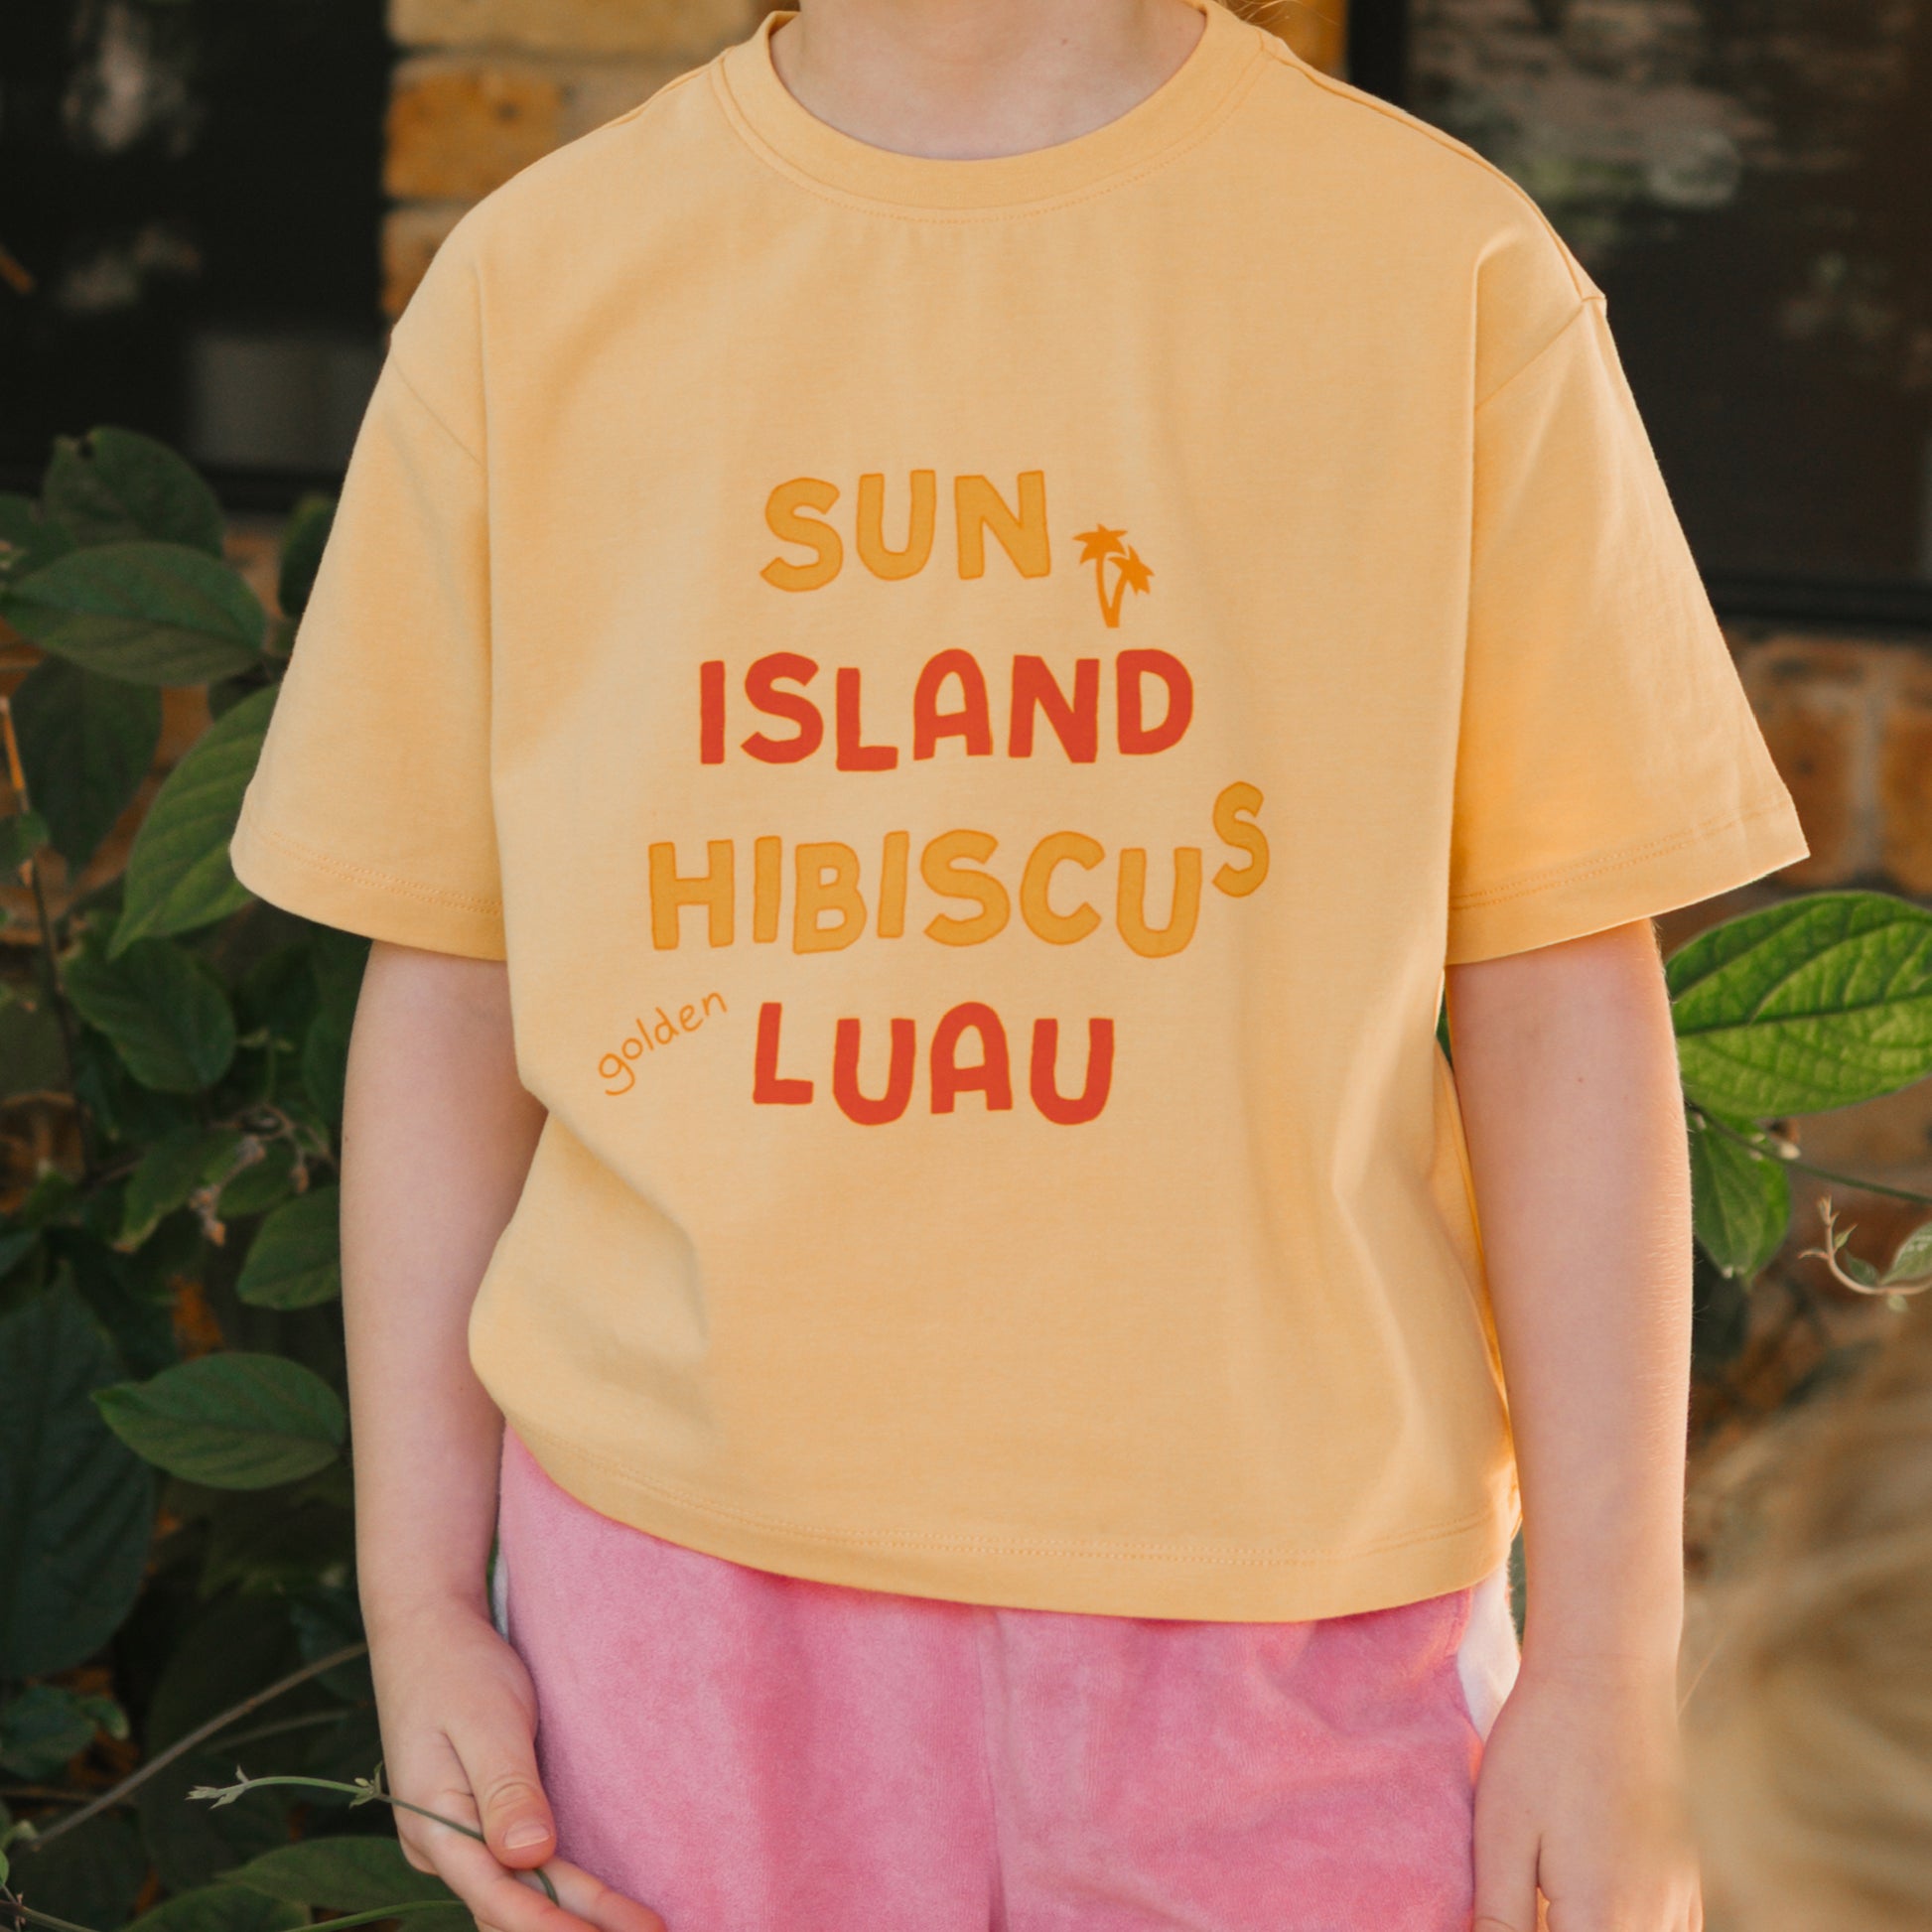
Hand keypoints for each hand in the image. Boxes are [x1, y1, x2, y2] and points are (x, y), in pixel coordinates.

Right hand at [370, 1599, 667, 1931]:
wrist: (427, 1628)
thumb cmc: (458, 1667)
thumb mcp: (486, 1719)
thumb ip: (506, 1788)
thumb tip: (530, 1855)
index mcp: (433, 1825)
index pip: (498, 1895)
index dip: (554, 1925)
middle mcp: (441, 1845)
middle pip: (513, 1905)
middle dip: (577, 1930)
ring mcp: (460, 1836)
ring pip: (518, 1893)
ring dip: (574, 1918)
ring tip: (636, 1928)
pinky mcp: (481, 1818)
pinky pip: (521, 1867)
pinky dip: (560, 1890)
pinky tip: (598, 1906)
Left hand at [1474, 1659, 1701, 1931]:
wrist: (1606, 1675)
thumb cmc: (1543, 1748)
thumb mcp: (1500, 1836)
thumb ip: (1500, 1919)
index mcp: (1602, 1918)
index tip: (1503, 1916)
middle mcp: (1655, 1920)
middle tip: (1527, 1902)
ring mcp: (1680, 1900)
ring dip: (1598, 1931)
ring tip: (1550, 1904)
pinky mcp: (1686, 1878)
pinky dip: (1632, 1931)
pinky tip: (1591, 1907)